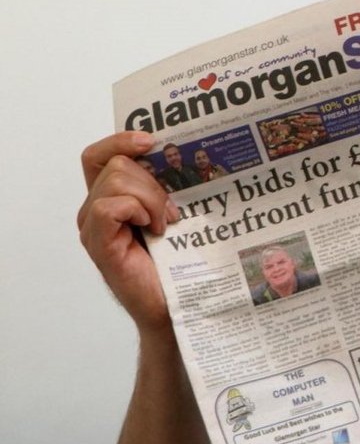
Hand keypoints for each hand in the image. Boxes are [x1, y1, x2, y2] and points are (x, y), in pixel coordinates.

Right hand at [78, 131, 178, 332]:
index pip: (100, 154)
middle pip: (116, 163)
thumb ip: (165, 187)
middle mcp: (95, 209)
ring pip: (116, 180)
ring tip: (165, 225)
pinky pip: (109, 206)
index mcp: (111, 198)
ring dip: (151, 199)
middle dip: (152, 181)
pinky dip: (138, 211)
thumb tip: (181, 155)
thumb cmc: (178, 262)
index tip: (153, 142)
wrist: (179, 303)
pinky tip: (154, 230)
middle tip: (172, 212)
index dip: (121, 140)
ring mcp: (93, 227)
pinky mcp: (98, 243)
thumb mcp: (174, 212)